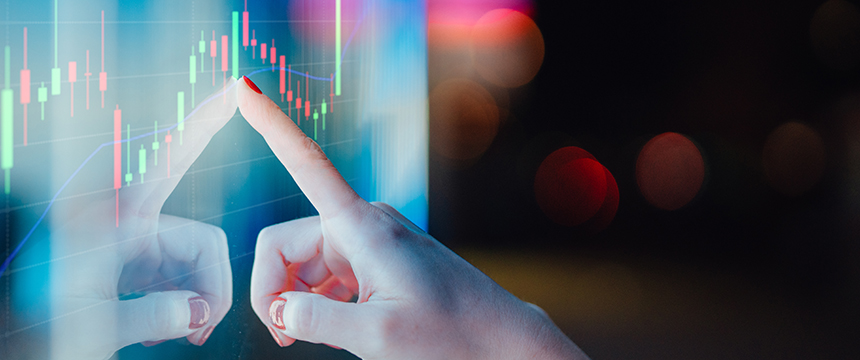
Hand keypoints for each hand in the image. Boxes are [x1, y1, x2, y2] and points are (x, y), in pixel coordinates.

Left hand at [47, 78, 237, 358]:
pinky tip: (162, 329)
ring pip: (196, 264)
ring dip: (194, 304)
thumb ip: (155, 315)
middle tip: (198, 333)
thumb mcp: (94, 328)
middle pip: (203, 243)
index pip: (169, 160)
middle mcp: (127, 224)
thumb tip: (199, 311)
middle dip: (211, 289)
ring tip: (172, 337)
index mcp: (112, 221)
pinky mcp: (134, 264)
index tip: (237, 89)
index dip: (205, 124)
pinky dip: (181, 306)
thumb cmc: (35, 333)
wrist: (14, 346)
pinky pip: (180, 277)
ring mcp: (132, 245)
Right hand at [239, 76, 589, 359]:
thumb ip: (318, 321)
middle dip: (274, 288)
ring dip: (297, 299)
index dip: (271, 126)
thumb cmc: (450, 335)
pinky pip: (326, 272)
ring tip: (313, 337)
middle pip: (285, 243)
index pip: (306, 164)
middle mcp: (361, 223)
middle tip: (285, 336)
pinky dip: (319, 299)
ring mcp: (368, 241)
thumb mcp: (377, 336)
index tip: (243, 88)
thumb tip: (280, 310)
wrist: (496, 337)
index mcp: (361, 227)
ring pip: (303, 262)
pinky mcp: (375, 258)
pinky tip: (335, 323)